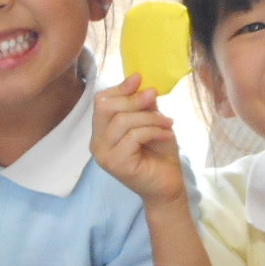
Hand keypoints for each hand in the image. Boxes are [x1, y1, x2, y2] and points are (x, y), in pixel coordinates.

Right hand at [91, 77, 188, 206]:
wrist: (167, 186)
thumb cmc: (159, 154)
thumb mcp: (151, 121)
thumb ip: (141, 104)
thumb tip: (138, 79)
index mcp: (102, 131)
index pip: (101, 102)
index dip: (120, 88)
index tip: (141, 79)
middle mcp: (96, 143)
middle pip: (106, 108)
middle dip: (134, 99)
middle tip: (155, 97)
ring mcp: (104, 155)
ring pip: (122, 121)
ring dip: (150, 117)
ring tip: (168, 123)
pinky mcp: (116, 163)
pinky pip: (133, 136)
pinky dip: (153, 131)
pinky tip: (167, 135)